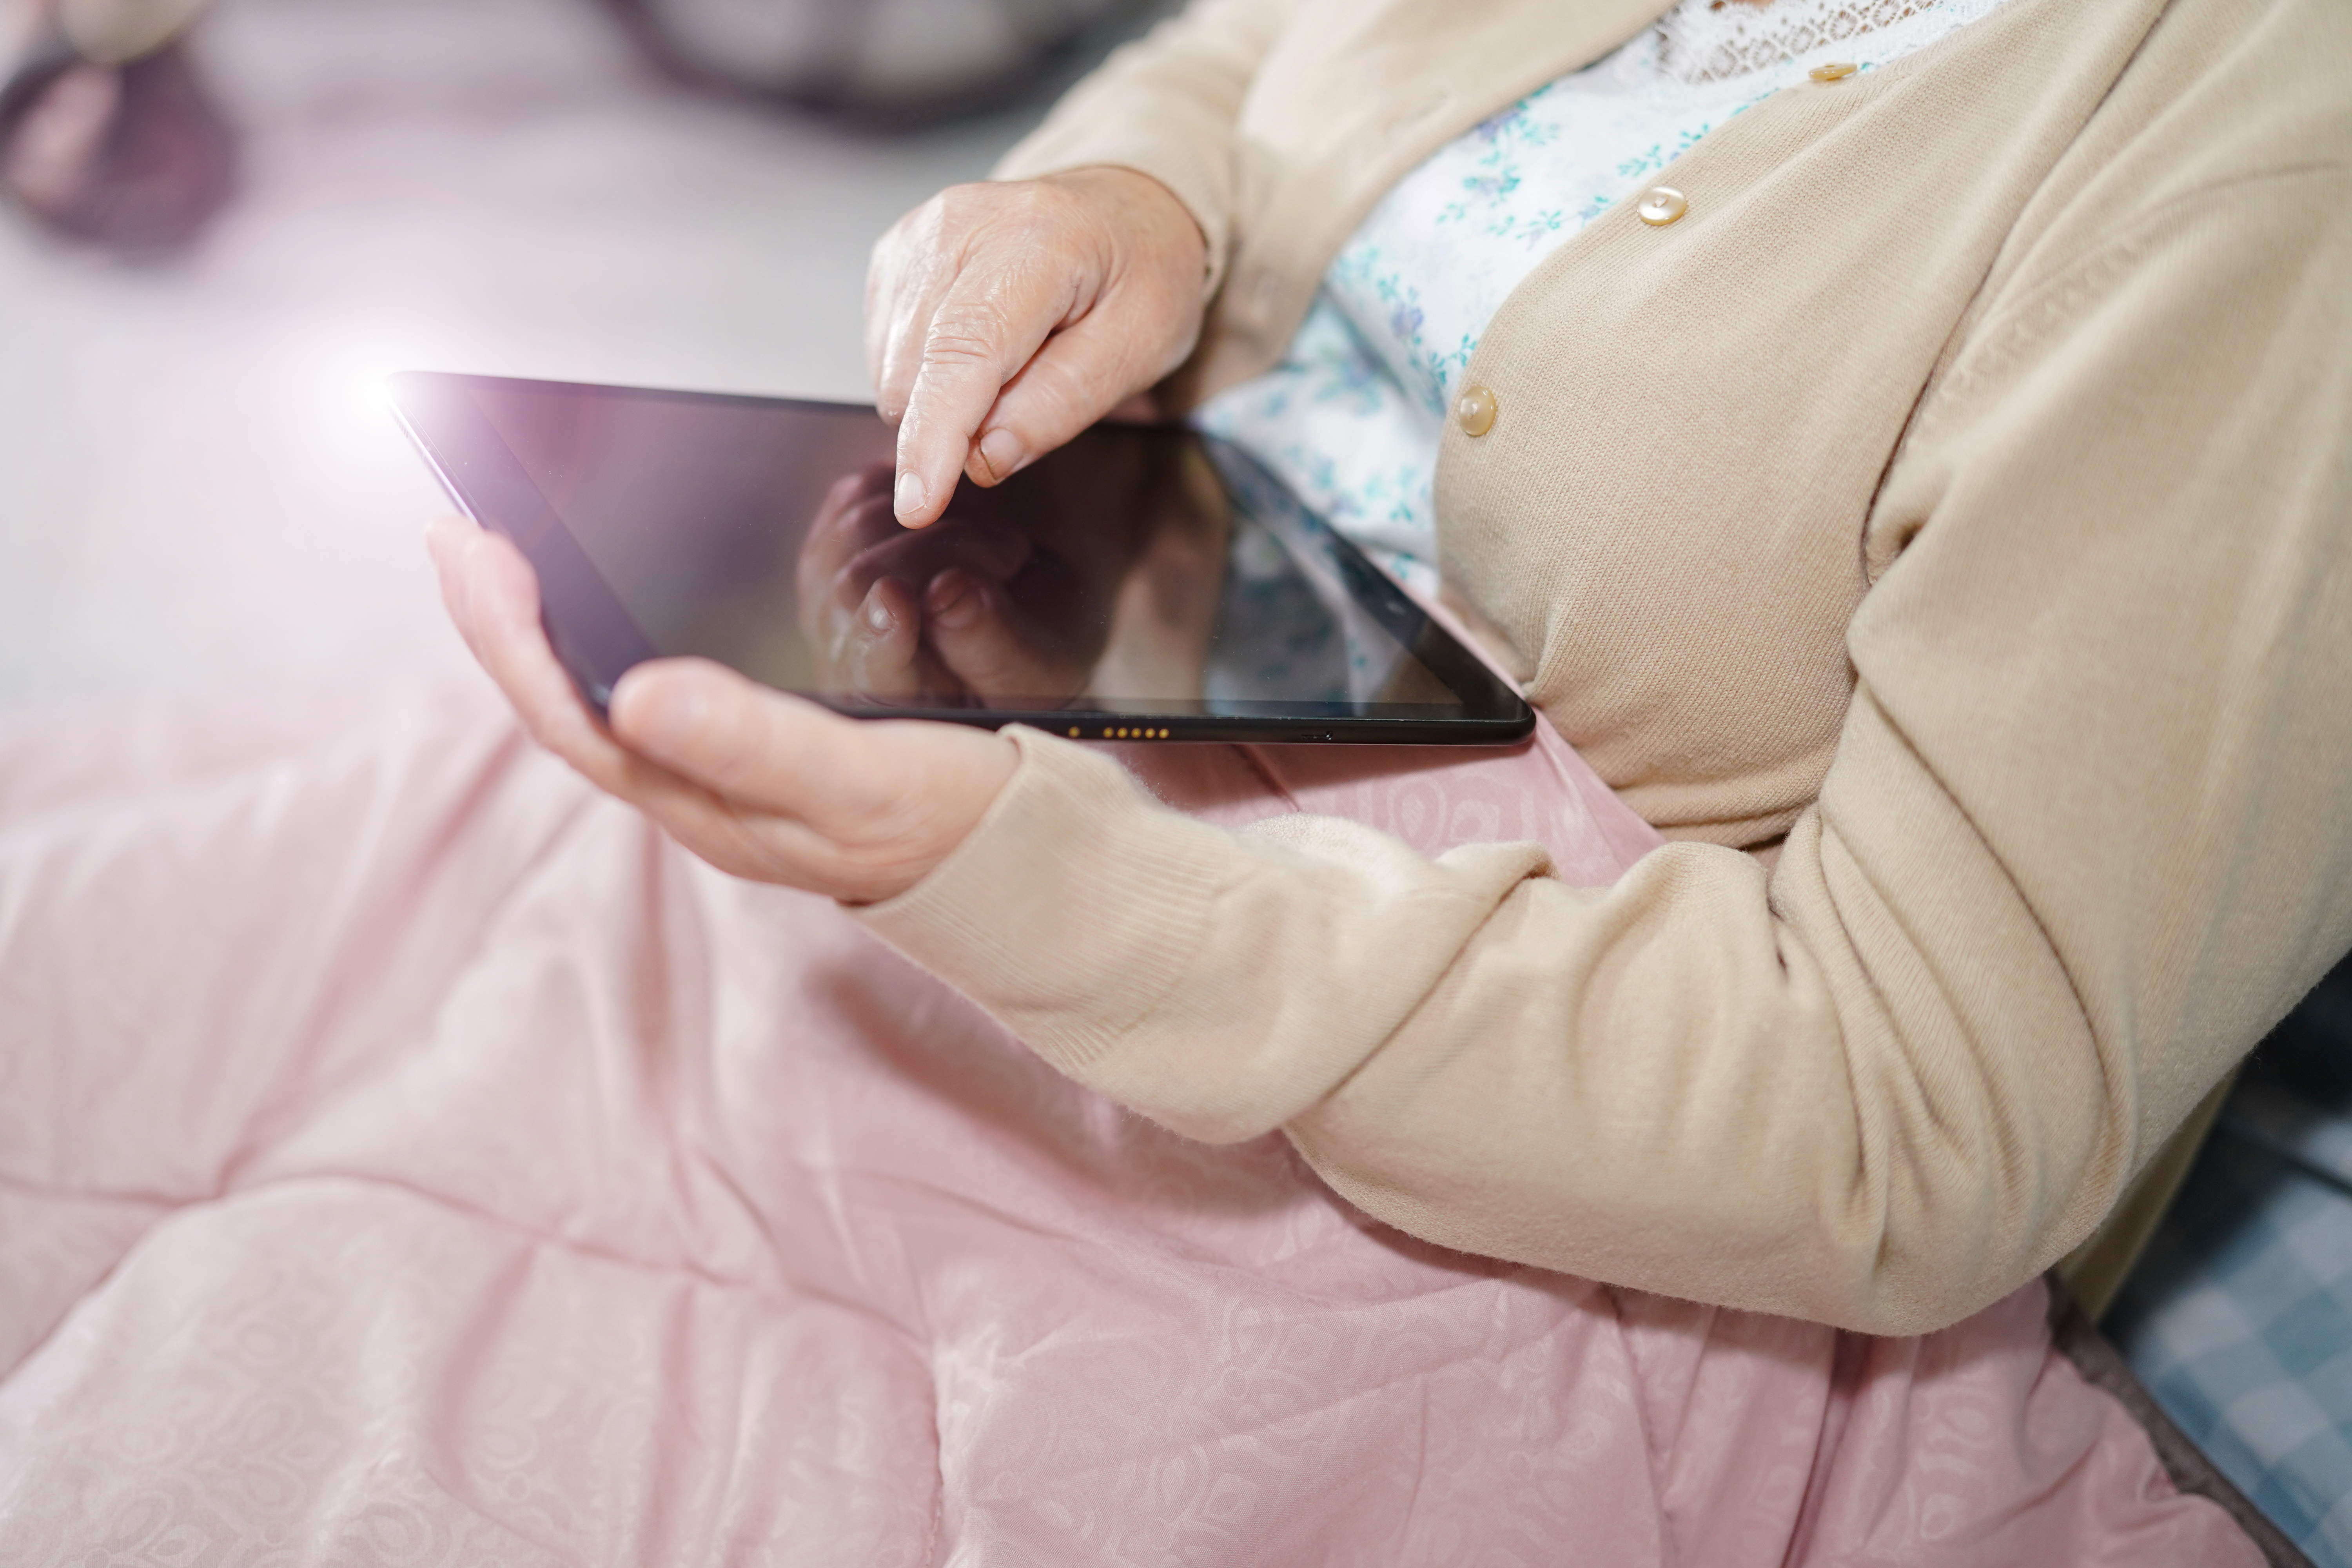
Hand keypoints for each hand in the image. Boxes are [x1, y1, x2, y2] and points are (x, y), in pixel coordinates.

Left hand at [427, 514, 1018, 904]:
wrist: (1021, 867)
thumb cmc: (949, 822)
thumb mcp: (855, 779)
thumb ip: (752, 742)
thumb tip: (634, 693)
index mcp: (704, 799)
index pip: (571, 715)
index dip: (510, 635)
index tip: (472, 545)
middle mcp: (696, 793)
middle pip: (567, 703)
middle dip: (502, 619)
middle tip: (456, 529)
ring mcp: (721, 780)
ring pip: (602, 701)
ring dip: (545, 629)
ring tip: (501, 559)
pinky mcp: (754, 760)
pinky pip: (651, 697)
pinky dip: (609, 642)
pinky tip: (606, 612)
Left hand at [794, 458, 1140, 708]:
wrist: (1029, 613)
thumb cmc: (1037, 653)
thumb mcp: (1039, 662)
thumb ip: (992, 641)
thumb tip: (946, 592)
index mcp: (895, 701)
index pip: (867, 670)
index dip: (878, 636)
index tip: (897, 598)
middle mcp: (846, 653)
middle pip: (856, 584)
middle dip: (940, 551)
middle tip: (1014, 554)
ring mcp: (830, 594)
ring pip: (852, 531)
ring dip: (932, 517)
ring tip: (997, 541)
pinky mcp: (836, 542)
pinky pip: (853, 496)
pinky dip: (908, 487)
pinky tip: (955, 509)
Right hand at [867, 165, 1206, 528]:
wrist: (1126, 211)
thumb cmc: (1143, 275)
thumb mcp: (1140, 347)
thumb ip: (1062, 404)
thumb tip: (983, 458)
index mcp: (1036, 239)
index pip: (964, 350)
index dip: (935, 436)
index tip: (918, 504)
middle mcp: (961, 224)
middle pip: (918, 370)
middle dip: (959, 421)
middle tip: (1034, 394)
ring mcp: (919, 233)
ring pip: (894, 369)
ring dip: (945, 398)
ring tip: (1015, 361)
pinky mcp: (896, 253)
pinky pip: (887, 352)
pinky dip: (929, 374)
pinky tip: (982, 349)